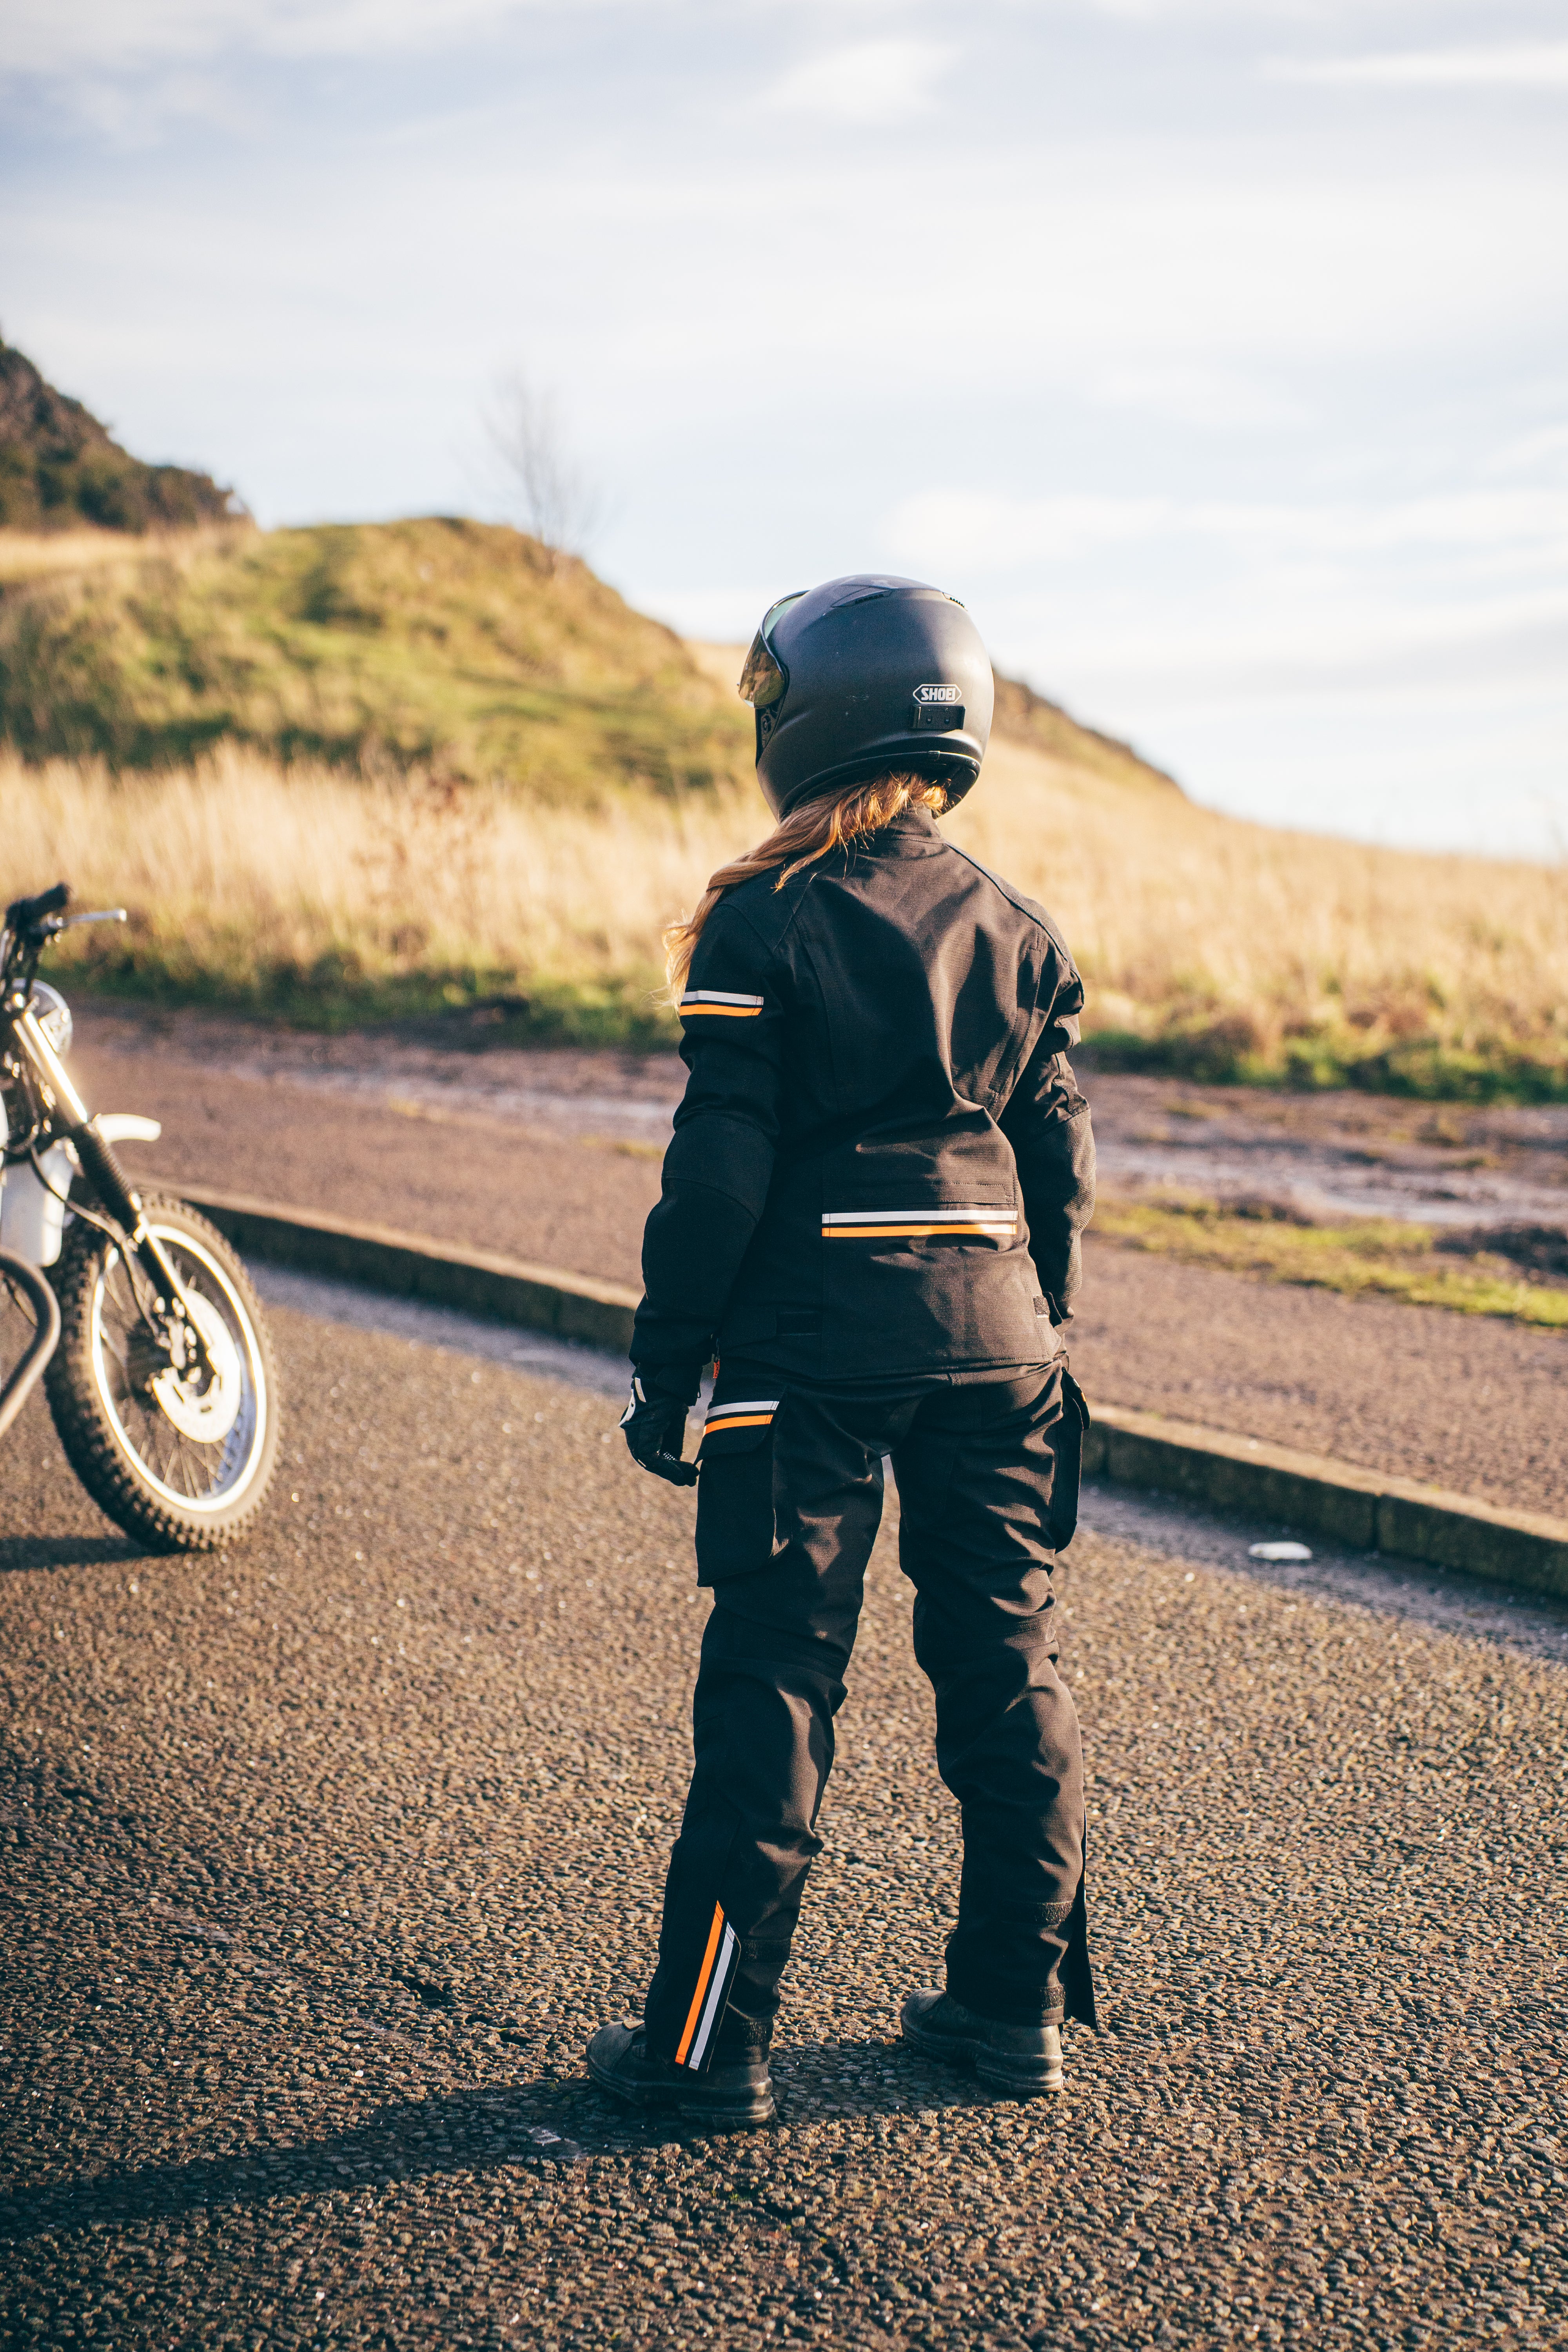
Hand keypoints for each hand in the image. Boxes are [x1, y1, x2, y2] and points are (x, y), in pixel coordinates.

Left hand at [619, 1372, 698, 1486]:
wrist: (669, 1377)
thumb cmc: (671, 1396)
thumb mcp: (674, 1423)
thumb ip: (672, 1443)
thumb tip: (676, 1464)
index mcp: (639, 1429)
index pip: (650, 1455)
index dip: (668, 1467)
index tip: (687, 1474)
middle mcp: (633, 1433)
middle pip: (649, 1461)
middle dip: (670, 1473)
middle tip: (690, 1480)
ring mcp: (635, 1433)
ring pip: (650, 1463)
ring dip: (671, 1472)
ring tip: (690, 1477)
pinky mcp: (642, 1433)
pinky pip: (652, 1458)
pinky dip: (668, 1467)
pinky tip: (683, 1471)